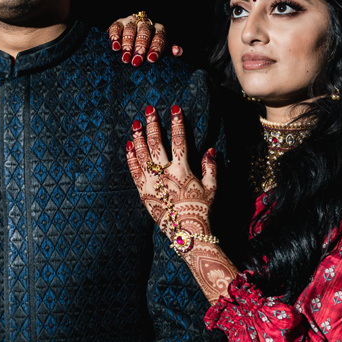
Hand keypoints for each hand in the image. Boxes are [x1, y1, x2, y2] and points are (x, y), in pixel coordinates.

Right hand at [107, 15, 181, 65]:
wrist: (134, 35)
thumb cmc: (149, 46)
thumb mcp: (160, 48)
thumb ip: (168, 50)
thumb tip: (178, 52)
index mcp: (158, 29)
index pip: (159, 37)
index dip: (155, 48)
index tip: (151, 60)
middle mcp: (145, 23)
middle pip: (144, 33)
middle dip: (140, 48)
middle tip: (136, 62)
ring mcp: (131, 22)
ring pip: (130, 31)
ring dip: (127, 45)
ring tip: (125, 59)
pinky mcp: (118, 23)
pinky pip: (116, 28)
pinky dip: (115, 37)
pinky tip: (115, 48)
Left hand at [126, 105, 238, 302]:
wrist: (186, 232)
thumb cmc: (202, 210)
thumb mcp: (212, 188)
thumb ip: (210, 167)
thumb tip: (210, 149)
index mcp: (182, 170)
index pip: (179, 140)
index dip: (177, 123)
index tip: (174, 108)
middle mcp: (164, 174)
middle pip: (156, 143)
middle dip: (153, 124)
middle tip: (149, 110)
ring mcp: (151, 183)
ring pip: (142, 155)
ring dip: (139, 137)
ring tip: (137, 124)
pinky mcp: (143, 192)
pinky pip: (134, 172)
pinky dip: (131, 158)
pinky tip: (129, 146)